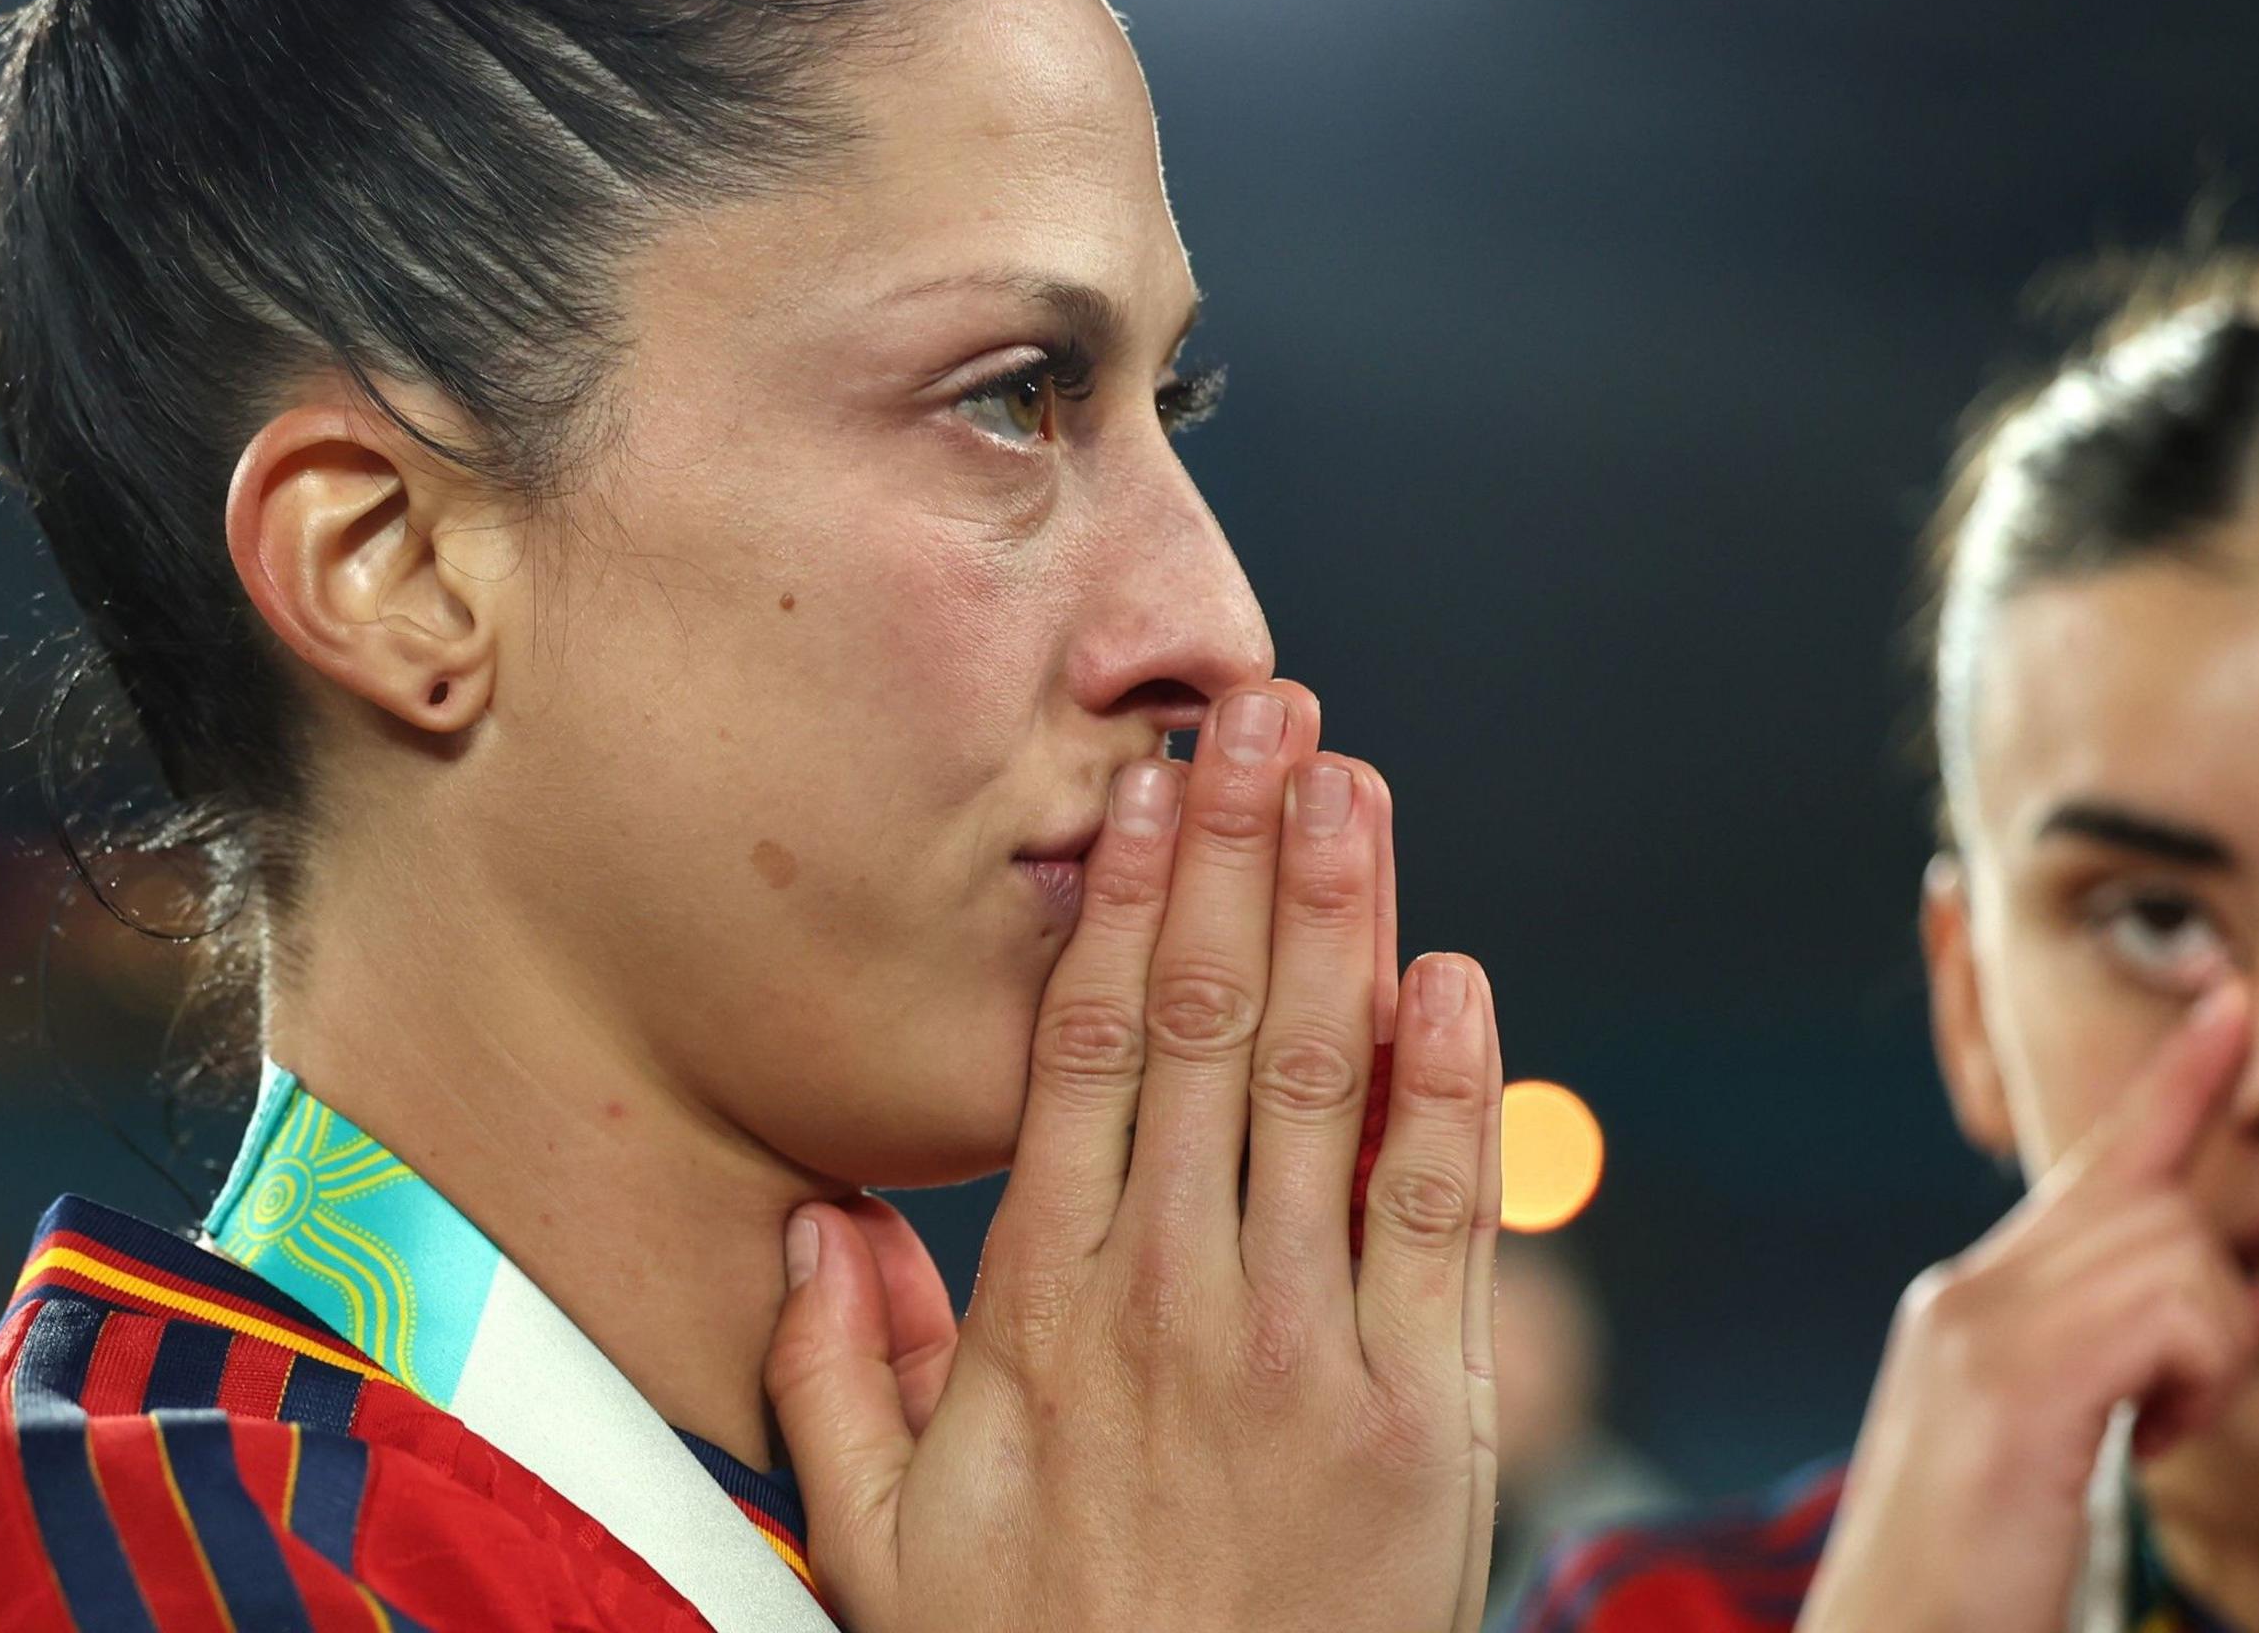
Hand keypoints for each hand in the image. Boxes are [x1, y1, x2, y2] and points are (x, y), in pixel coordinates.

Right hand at [766, 680, 1503, 1631]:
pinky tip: (1448, 972)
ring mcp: (1308, 1350)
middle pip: (1206, 1026)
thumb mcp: (881, 1544)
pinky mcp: (1424, 1415)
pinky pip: (1436, 1215)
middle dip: (1240, 854)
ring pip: (1323, 1084)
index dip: (1121, 908)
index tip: (1144, 792)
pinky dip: (1447, 1086)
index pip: (1086, 1057)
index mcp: (1044, 1312)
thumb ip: (831, 1379)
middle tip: (1262, 713)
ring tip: (1351, 782)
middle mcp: (1176, 1301)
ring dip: (1342, 918)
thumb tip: (810, 1227)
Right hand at [1798, 983, 2257, 1632]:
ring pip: (2180, 1256)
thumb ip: (2079, 1363)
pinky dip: (2194, 1383)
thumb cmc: (1974, 1584)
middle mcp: (1970, 1292)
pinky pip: (2173, 1311)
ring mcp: (1984, 1324)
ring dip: (2208, 1359)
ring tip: (2146, 1441)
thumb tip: (2158, 1325)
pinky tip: (2143, 1445)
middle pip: (2154, 1206)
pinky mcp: (2017, 1373)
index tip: (2227, 1003)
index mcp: (1976, 1306)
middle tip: (2171, 1412)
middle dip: (2212, 1302)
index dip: (2173, 1085)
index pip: (2092, 1169)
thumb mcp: (2037, 1452)